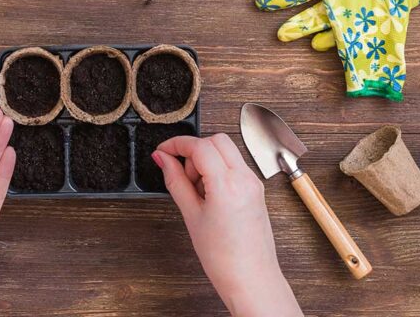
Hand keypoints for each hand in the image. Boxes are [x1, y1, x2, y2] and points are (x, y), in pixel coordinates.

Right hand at [154, 134, 301, 316]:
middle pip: (216, 140)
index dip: (177, 144)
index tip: (163, 151)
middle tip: (182, 174)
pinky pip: (235, 165)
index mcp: (227, 184)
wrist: (251, 279)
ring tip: (197, 190)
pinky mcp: (256, 189)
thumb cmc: (224, 257)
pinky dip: (218, 169)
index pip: (200, 146)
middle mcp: (245, 178)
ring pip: (227, 151)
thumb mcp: (191, 216)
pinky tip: (209, 194)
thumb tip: (163, 160)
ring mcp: (253, 182)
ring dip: (207, 159)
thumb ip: (175, 182)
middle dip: (194, 150)